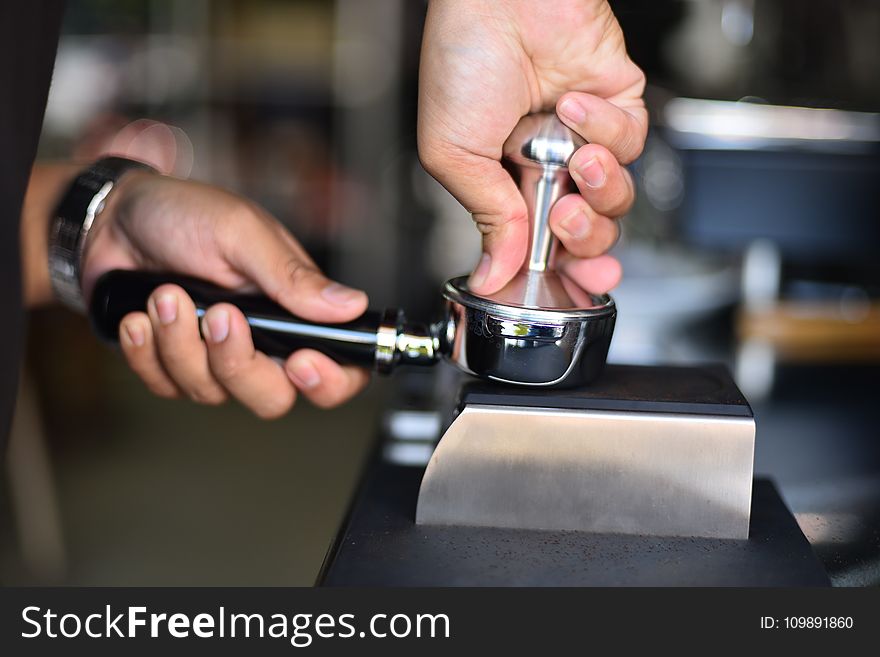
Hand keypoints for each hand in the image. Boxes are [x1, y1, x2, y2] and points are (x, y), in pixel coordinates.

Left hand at [81, 172, 369, 416]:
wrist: (112, 220)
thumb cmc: (184, 216)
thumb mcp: (242, 233)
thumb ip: (293, 276)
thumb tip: (351, 305)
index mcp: (293, 311)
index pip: (339, 369)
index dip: (329, 381)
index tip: (300, 360)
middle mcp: (261, 343)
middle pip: (273, 398)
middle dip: (238, 363)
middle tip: (220, 315)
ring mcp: (215, 360)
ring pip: (213, 393)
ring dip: (182, 344)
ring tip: (165, 294)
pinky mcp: (172, 368)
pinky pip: (167, 387)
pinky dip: (147, 351)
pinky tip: (141, 315)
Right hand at [418, 0, 646, 294]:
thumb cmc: (462, 59)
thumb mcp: (452, 154)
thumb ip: (485, 218)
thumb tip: (493, 274)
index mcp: (505, 185)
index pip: (542, 247)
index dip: (564, 274)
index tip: (577, 290)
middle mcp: (548, 167)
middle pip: (588, 233)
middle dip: (585, 237)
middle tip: (564, 214)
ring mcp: (584, 139)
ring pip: (617, 197)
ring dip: (601, 186)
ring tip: (575, 160)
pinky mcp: (618, 106)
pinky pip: (633, 143)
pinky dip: (606, 129)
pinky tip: (573, 105)